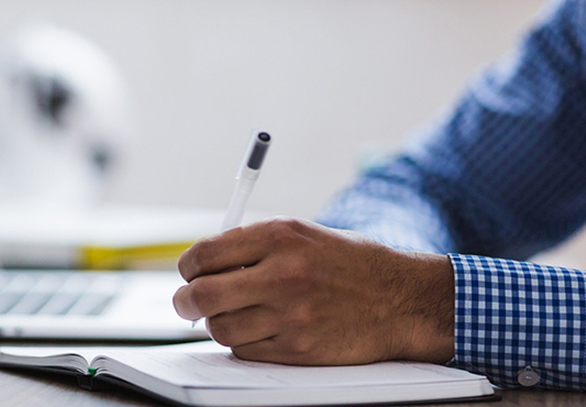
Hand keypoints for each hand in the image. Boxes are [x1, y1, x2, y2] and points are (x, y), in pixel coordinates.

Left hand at [173, 218, 454, 364]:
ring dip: (217, 323)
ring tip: (232, 314)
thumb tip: (204, 263)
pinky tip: (259, 329)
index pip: (205, 254)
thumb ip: (254, 244)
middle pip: (202, 295)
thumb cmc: (350, 263)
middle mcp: (282, 273)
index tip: (189, 272)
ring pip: (220, 328)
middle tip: (187, 303)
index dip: (188, 267)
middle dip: (185, 301)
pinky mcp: (297, 349)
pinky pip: (246, 350)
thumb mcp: (303, 234)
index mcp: (280, 236)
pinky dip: (243, 342)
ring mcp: (290, 315)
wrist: (400, 299)